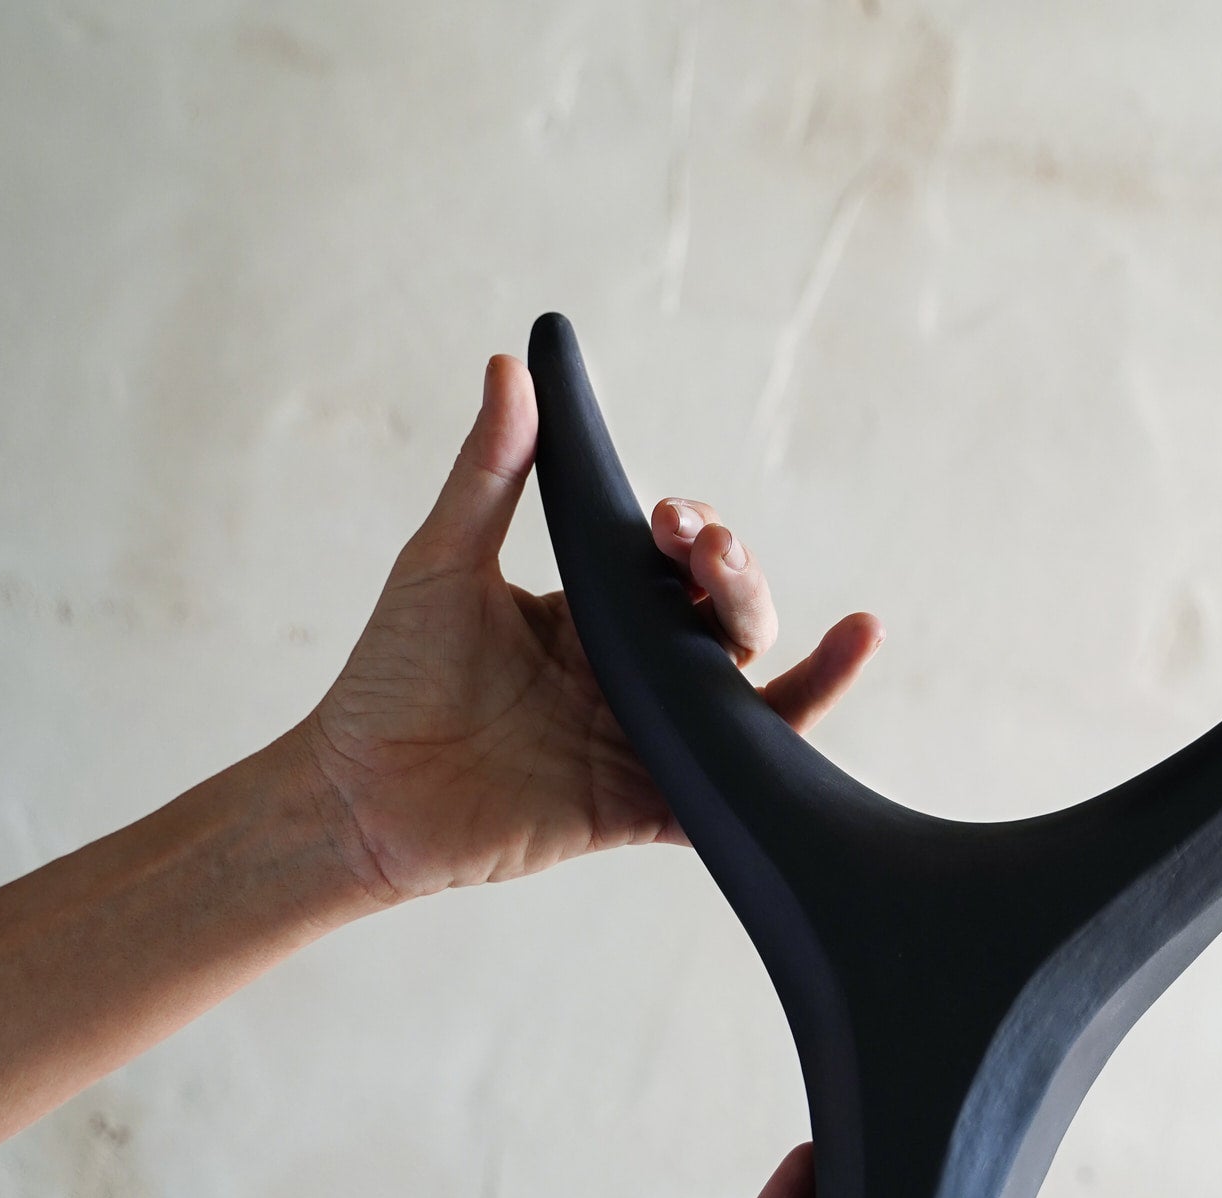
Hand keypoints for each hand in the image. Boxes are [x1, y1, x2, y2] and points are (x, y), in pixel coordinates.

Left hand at [298, 355, 882, 903]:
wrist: (363, 794)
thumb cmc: (392, 678)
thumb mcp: (445, 561)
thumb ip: (491, 472)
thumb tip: (513, 366)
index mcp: (600, 614)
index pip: (680, 565)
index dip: (697, 537)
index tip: (677, 518)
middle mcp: (638, 674)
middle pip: (732, 623)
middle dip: (741, 581)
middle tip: (711, 552)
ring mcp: (651, 742)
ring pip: (757, 704)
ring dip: (812, 669)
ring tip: (857, 633)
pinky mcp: (650, 807)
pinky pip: (736, 791)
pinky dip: (787, 762)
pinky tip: (825, 723)